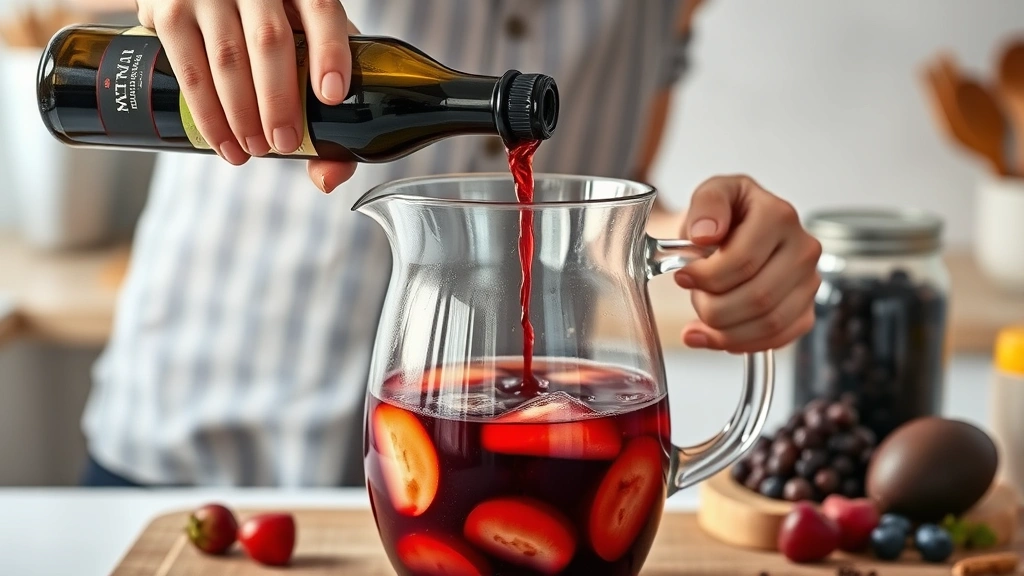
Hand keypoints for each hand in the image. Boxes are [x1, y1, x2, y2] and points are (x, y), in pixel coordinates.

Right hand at [137, 0, 357, 188]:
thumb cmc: (266, 25)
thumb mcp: (302, 44)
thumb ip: (323, 101)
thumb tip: (329, 178)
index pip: (320, 10)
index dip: (330, 53)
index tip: (332, 98)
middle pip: (270, 41)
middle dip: (279, 102)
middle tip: (283, 144)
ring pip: (227, 58)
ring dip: (242, 114)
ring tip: (253, 150)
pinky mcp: (168, 8)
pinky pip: (189, 68)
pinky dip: (207, 113)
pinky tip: (222, 141)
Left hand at [674, 175, 821, 352]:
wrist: (736, 231)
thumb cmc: (725, 215)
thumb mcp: (711, 194)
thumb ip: (706, 205)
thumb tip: (705, 233)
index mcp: (779, 216)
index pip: (743, 261)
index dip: (706, 276)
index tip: (682, 276)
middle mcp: (803, 249)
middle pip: (758, 297)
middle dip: (714, 306)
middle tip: (693, 297)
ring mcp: (809, 282)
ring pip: (768, 323)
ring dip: (724, 329)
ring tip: (700, 318)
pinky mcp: (805, 310)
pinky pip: (777, 339)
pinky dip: (740, 343)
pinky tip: (714, 336)